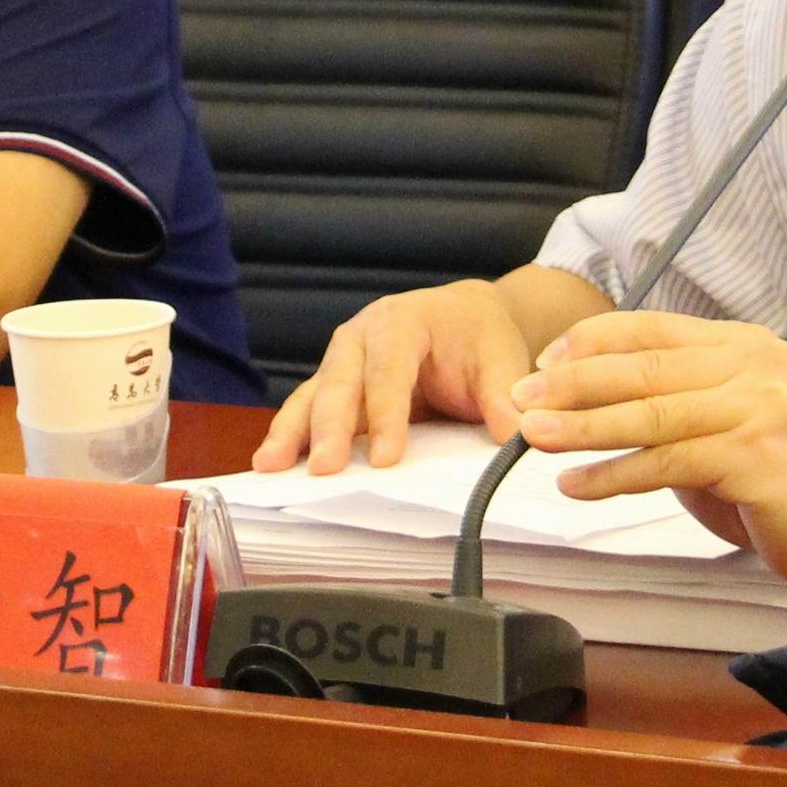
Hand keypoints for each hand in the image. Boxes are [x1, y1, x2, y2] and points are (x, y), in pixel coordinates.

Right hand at [252, 278, 536, 473]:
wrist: (463, 317)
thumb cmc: (478, 336)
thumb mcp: (500, 360)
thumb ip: (505, 396)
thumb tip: (516, 436)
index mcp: (402, 322)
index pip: (390, 369)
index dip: (387, 415)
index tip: (387, 459)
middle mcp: (360, 336)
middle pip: (341, 382)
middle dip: (330, 427)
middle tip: (324, 469)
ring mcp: (341, 361)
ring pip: (312, 396)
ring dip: (292, 432)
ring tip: (270, 466)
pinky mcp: (334, 387)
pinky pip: (307, 410)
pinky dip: (290, 436)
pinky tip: (271, 465)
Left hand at [511, 310, 786, 588]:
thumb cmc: (783, 476)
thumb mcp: (725, 421)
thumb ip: (671, 404)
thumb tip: (584, 401)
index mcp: (742, 344)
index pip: (649, 329)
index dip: (588, 343)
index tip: (541, 364)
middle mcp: (752, 365)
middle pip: (642, 367)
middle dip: (571, 383)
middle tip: (522, 399)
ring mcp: (757, 408)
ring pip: (649, 412)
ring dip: (582, 427)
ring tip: (533, 437)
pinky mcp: (756, 457)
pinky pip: (667, 462)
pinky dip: (613, 474)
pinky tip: (578, 484)